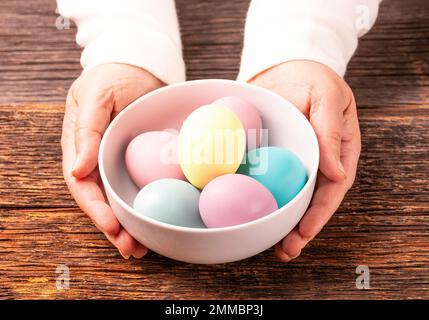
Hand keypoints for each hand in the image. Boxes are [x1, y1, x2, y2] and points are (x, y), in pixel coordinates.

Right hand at [61, 63, 163, 258]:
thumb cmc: (113, 76)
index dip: (96, 209)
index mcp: (79, 147)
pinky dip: (147, 207)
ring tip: (142, 248)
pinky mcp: (140, 161)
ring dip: (130, 225)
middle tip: (131, 248)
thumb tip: (76, 170)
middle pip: (101, 201)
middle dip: (114, 227)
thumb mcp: (96, 96)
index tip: (112, 227)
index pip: (83, 186)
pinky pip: (141, 187)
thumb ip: (85, 131)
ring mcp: (118, 162)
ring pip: (120, 200)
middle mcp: (97, 160)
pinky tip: (156, 223)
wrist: (139, 66)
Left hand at [250, 60, 360, 261]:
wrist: (283, 68)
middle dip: (298, 230)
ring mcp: (288, 163)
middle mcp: (312, 164)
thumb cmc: (313, 79)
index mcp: (336, 153)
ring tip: (267, 247)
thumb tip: (336, 172)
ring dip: (277, 223)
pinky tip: (243, 214)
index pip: (331, 189)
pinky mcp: (266, 158)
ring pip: (284, 197)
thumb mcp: (328, 97)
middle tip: (284, 251)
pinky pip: (260, 180)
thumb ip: (331, 131)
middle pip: (307, 202)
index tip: (305, 231)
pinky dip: (252, 198)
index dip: (319, 213)